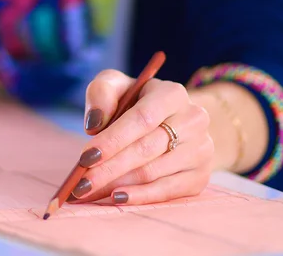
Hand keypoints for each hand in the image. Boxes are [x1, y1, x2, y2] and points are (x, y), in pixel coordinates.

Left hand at [72, 69, 213, 205]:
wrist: (171, 119)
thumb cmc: (134, 100)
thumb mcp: (115, 85)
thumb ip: (101, 93)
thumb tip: (94, 124)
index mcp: (172, 93)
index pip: (142, 119)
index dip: (113, 139)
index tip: (86, 157)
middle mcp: (193, 120)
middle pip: (146, 149)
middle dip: (109, 168)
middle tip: (81, 183)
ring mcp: (201, 150)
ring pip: (154, 172)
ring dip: (118, 184)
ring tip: (90, 190)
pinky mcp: (200, 175)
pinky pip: (168, 191)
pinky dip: (140, 196)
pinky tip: (116, 197)